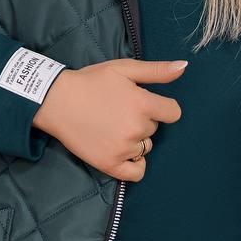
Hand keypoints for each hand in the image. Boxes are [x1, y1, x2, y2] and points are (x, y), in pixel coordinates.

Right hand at [32, 58, 186, 179]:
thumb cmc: (90, 81)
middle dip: (142, 120)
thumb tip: (184, 67)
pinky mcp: (109, 164)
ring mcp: (123, 148)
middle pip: (154, 129)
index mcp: (143, 104)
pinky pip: (136, 173)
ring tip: (113, 127)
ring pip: (145, 148)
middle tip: (118, 111)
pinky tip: (123, 152)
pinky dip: (134, 165)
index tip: (144, 103)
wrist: (56, 100)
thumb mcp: (124, 69)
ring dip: (135, 140)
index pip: (173, 113)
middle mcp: (136, 128)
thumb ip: (156, 71)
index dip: (161, 107)